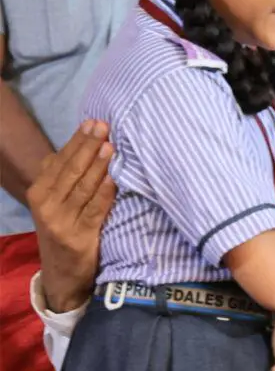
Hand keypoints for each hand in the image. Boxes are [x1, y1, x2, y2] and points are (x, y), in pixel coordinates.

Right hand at [26, 120, 115, 312]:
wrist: (63, 274)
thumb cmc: (64, 229)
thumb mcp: (56, 202)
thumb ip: (63, 176)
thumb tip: (80, 141)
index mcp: (40, 192)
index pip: (61, 160)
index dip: (78, 140)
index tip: (94, 121)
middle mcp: (46, 205)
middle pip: (71, 170)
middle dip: (88, 146)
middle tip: (104, 126)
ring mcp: (61, 222)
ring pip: (83, 188)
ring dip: (98, 166)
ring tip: (110, 147)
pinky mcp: (78, 237)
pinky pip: (93, 211)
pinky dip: (103, 194)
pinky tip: (112, 179)